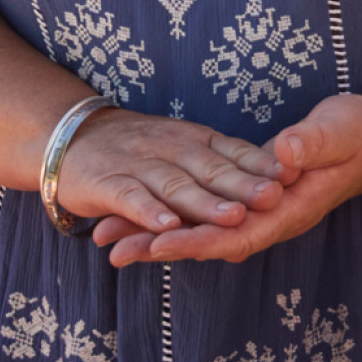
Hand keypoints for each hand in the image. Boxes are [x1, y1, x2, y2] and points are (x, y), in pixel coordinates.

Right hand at [56, 108, 287, 241]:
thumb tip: (277, 180)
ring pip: (177, 186)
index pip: (234, 152)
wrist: (70, 135)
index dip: (261, 164)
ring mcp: (139, 165)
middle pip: (212, 169)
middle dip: (243, 185)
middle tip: (274, 197)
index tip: (292, 176)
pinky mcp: (106, 183)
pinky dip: (148, 212)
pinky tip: (166, 227)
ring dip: (204, 203)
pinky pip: (130, 199)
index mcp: (195, 139)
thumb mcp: (184, 145)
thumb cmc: (138, 146)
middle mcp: (171, 148)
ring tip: (232, 217)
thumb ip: (219, 162)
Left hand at [89, 91, 361, 266]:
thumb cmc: (359, 133)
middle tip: (110, 248)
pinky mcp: (248, 198)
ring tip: (109, 238)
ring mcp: (258, 211)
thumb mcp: (339, 131)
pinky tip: (141, 215)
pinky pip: (205, 213)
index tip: (155, 245)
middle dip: (159, 245)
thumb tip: (282, 155)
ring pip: (201, 230)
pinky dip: (173, 215)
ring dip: (156, 234)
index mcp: (289, 211)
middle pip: (207, 241)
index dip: (194, 240)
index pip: (234, 235)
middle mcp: (269, 219)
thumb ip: (312, 145)